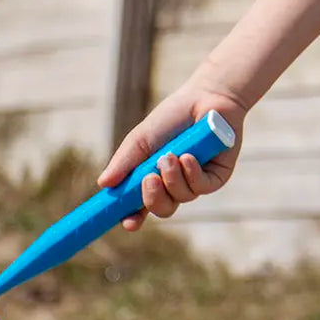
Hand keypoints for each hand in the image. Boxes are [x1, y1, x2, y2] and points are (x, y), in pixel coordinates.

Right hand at [96, 74, 246, 230]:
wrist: (205, 98)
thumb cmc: (171, 117)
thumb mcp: (141, 139)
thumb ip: (124, 161)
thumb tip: (103, 184)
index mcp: (153, 178)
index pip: (141, 207)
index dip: (133, 218)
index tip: (128, 221)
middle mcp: (175, 184)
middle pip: (163, 209)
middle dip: (153, 199)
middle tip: (149, 179)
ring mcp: (196, 181)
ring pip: (182, 198)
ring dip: (173, 178)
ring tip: (171, 155)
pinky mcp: (216, 176)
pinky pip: (202, 187)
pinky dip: (192, 174)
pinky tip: (189, 156)